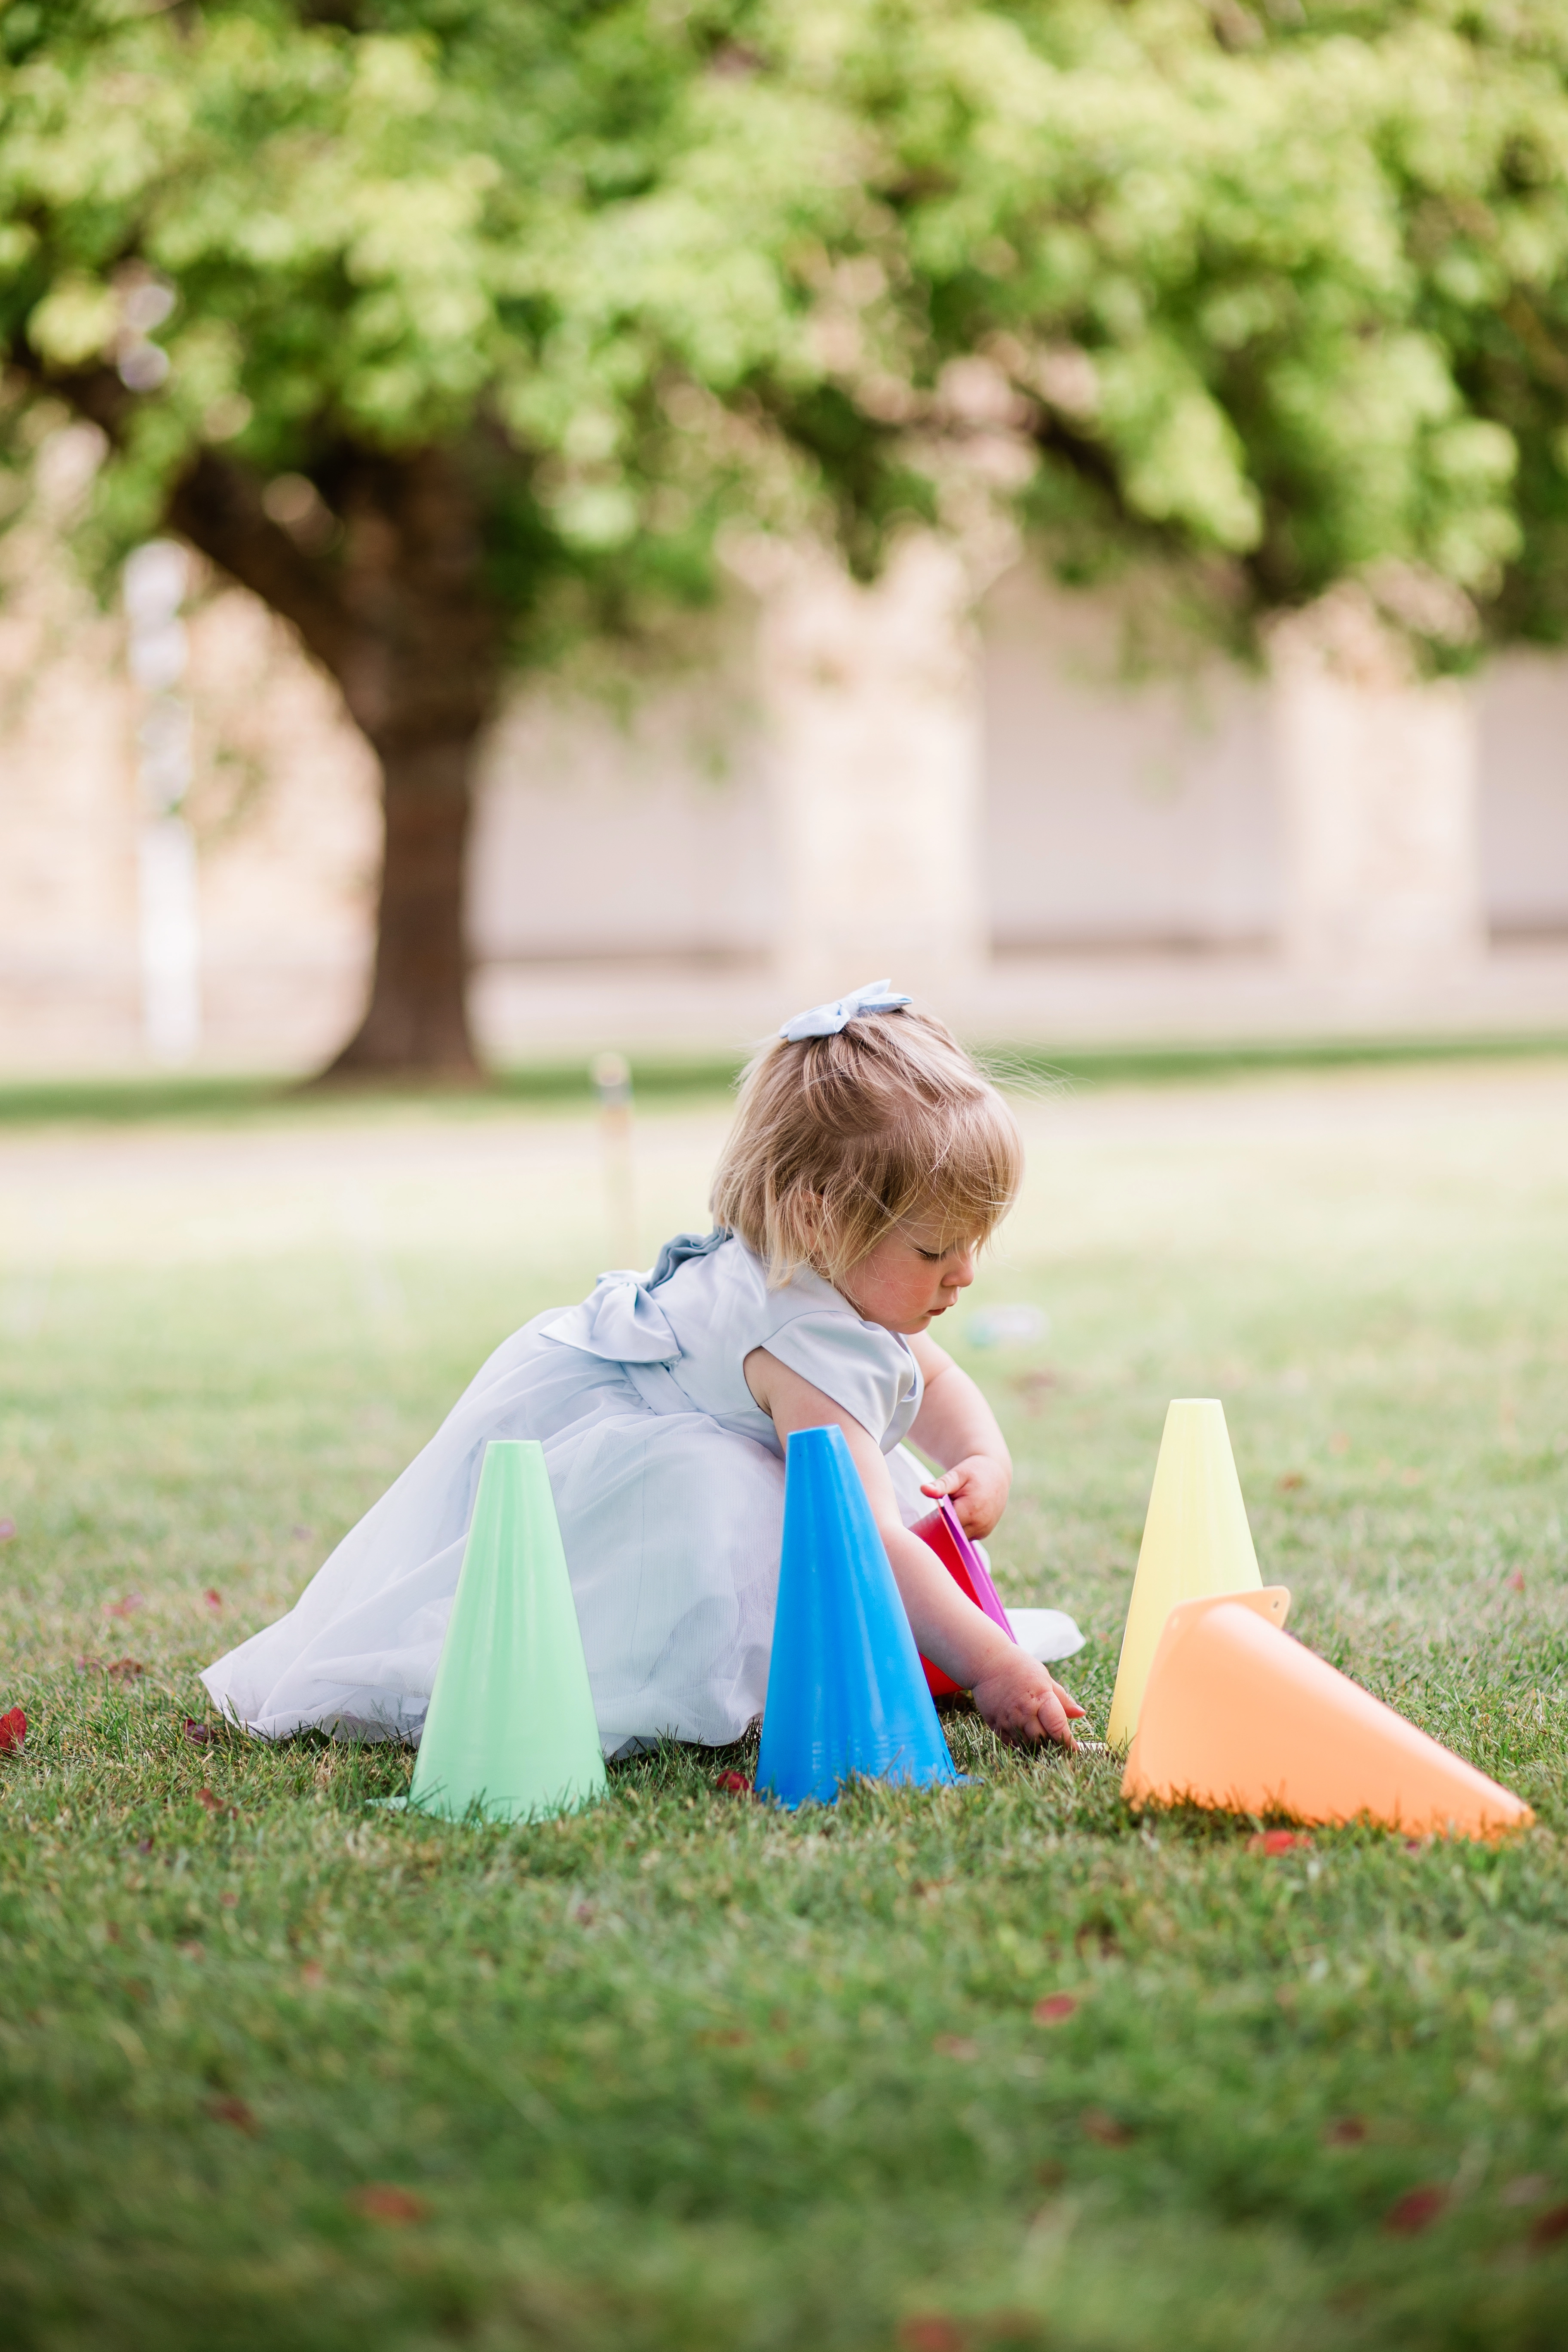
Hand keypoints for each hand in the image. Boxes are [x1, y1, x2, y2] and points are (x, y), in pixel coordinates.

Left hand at [920, 1453, 1009, 1538]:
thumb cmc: (974, 1472)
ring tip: (951, 1511)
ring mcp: (983, 1531)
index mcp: (971, 1511)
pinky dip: (960, 1530)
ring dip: (951, 1529)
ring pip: (958, 1538)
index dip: (934, 1521)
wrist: (996, 1473)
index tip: (930, 1514)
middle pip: (951, 1535)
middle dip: (942, 1526)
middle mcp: (979, 1525)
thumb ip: (941, 1485)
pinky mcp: (984, 1533)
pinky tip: (958, 1516)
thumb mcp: (957, 1475)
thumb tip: (924, 1489)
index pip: (944, 1526)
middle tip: (939, 1511)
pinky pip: (966, 1537)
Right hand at [969, 1649, 1085, 1749]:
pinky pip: (1011, 1744)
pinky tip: (1026, 1739)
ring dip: (1038, 1747)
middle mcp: (1024, 1711)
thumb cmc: (1020, 1668)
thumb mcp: (1045, 1678)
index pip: (1057, 1726)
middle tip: (1059, 1745)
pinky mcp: (996, 1724)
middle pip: (1043, 1740)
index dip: (1067, 1741)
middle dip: (1053, 1745)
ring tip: (1044, 1743)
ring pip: (1028, 1744)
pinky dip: (1021, 1745)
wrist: (988, 1662)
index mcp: (1041, 1697)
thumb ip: (1063, 1699)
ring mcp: (1009, 1719)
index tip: (1074, 1749)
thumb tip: (1081, 1713)